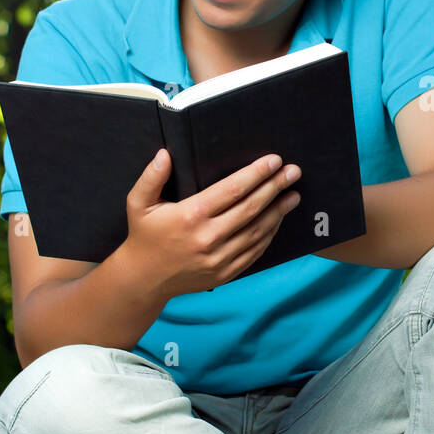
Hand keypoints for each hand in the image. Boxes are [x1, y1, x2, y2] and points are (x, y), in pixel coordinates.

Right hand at [121, 148, 300, 297]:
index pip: (233, 189)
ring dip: (279, 211)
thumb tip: (164, 154)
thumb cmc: (144, 235)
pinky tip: (278, 220)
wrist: (144, 279)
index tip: (274, 161)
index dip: (256, 174)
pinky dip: (269, 234)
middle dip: (276, 187)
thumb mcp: (139, 203)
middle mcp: (208, 237)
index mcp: (191, 215)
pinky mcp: (226, 273)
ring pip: (258, 230)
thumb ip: (151, 177)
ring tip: (293, 195)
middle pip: (251, 207)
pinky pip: (254, 251)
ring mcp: (219, 258)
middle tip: (294, 172)